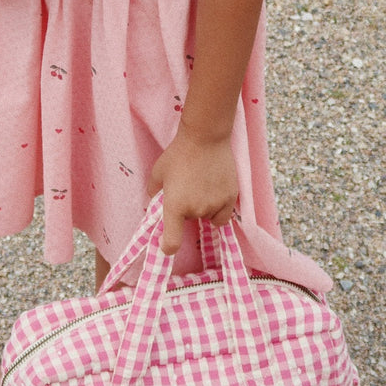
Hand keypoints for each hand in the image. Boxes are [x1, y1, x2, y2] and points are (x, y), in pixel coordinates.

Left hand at [146, 131, 237, 253]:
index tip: (167, 246)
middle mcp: (196, 210)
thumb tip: (155, 204)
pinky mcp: (231, 198)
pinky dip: (219, 208)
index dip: (168, 247)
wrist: (205, 137)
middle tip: (186, 189)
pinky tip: (214, 191)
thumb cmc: (178, 153)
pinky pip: (223, 214)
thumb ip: (154, 192)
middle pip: (190, 222)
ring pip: (208, 218)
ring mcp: (216, 205)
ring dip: (204, 209)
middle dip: (186, 211)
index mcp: (175, 206)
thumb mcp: (157, 172)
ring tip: (202, 187)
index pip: (172, 242)